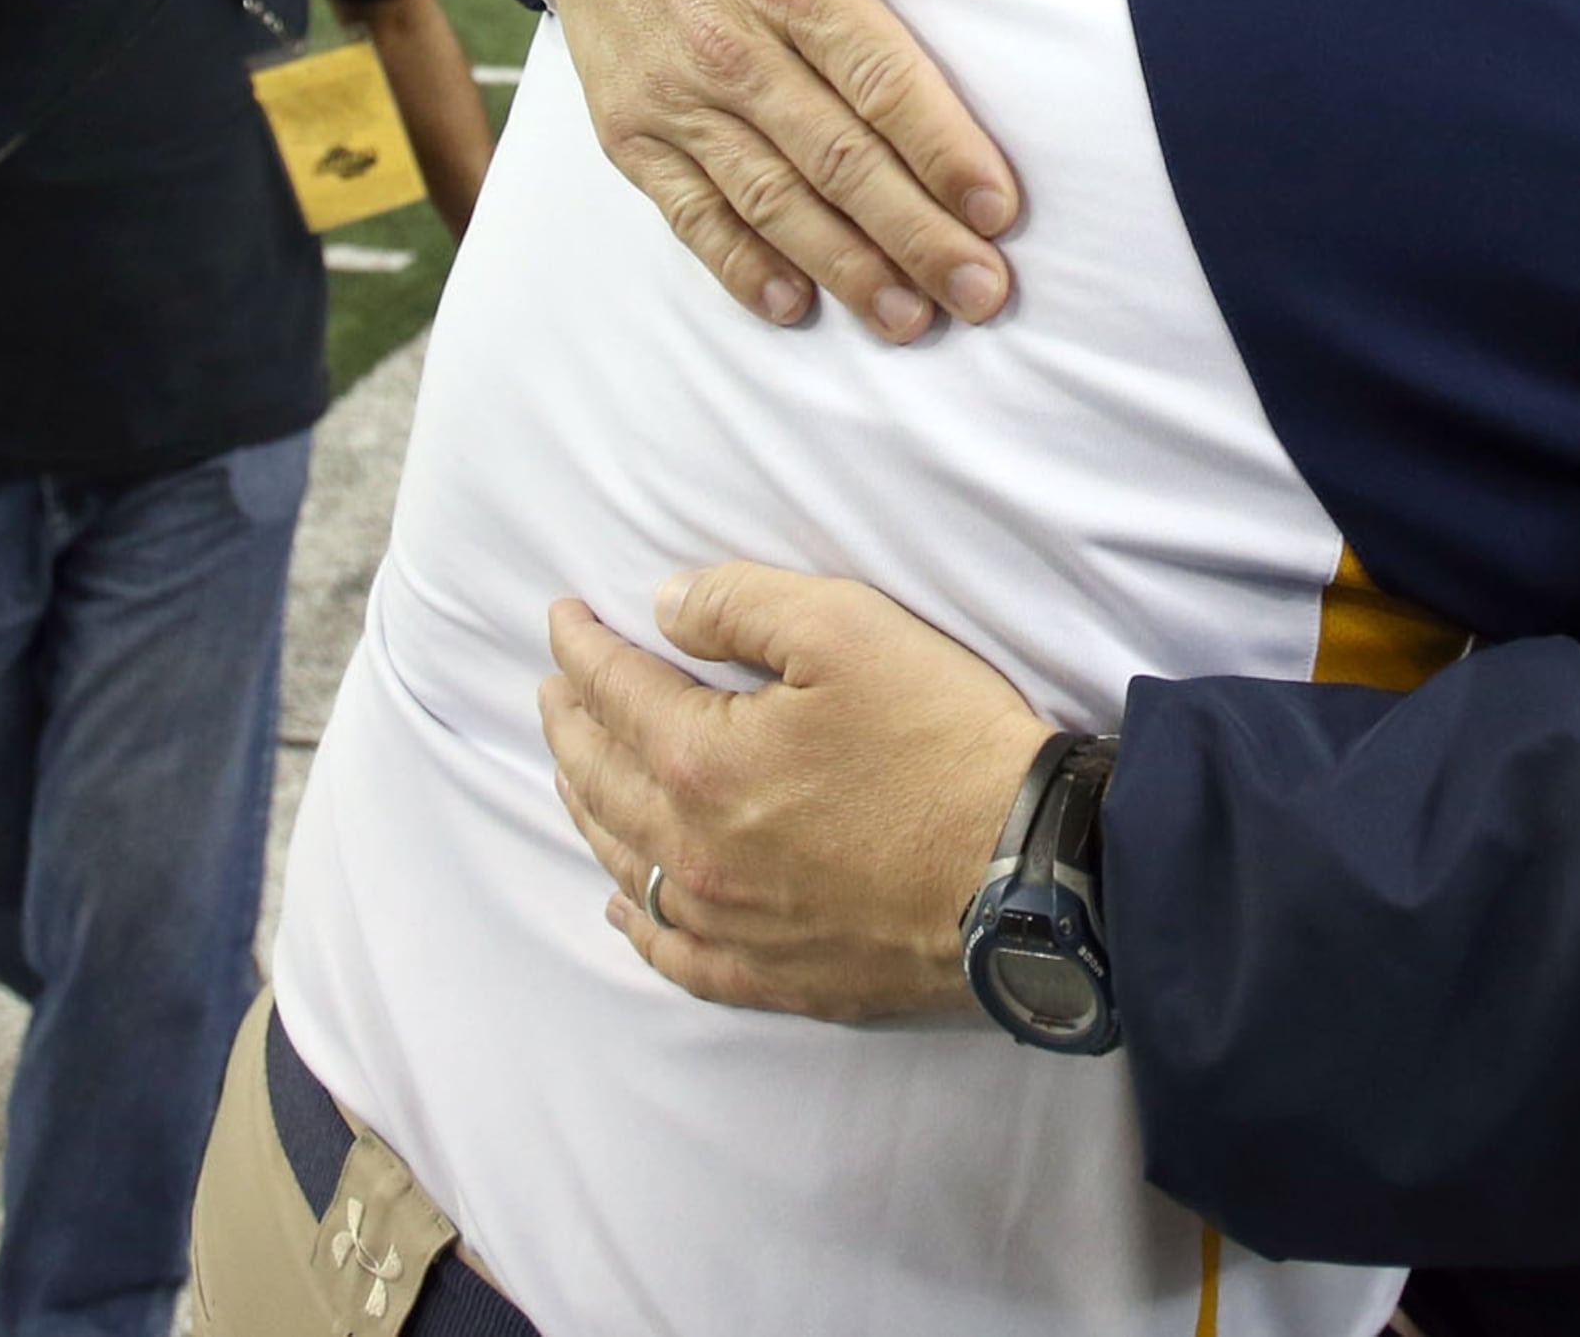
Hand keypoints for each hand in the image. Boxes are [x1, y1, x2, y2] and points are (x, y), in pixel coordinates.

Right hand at [524, 0, 1018, 337]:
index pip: (879, 78)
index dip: (942, 149)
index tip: (999, 210)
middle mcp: (730, 49)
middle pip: (838, 159)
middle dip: (917, 235)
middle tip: (983, 294)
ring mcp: (675, 100)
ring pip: (772, 201)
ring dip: (847, 268)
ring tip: (913, 321)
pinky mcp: (631, 135)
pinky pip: (690, 214)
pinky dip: (740, 267)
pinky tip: (795, 307)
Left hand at [539, 563, 1055, 1021]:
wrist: (1026, 870)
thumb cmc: (944, 742)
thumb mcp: (850, 629)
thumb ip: (743, 605)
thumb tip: (667, 608)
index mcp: (701, 761)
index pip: (616, 692)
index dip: (582, 648)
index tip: (563, 619)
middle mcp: (694, 850)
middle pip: (603, 780)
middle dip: (571, 726)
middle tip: (554, 692)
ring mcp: (730, 923)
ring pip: (626, 864)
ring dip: (587, 810)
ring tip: (573, 774)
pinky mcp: (775, 974)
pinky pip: (676, 954)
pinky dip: (638, 923)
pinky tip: (623, 903)